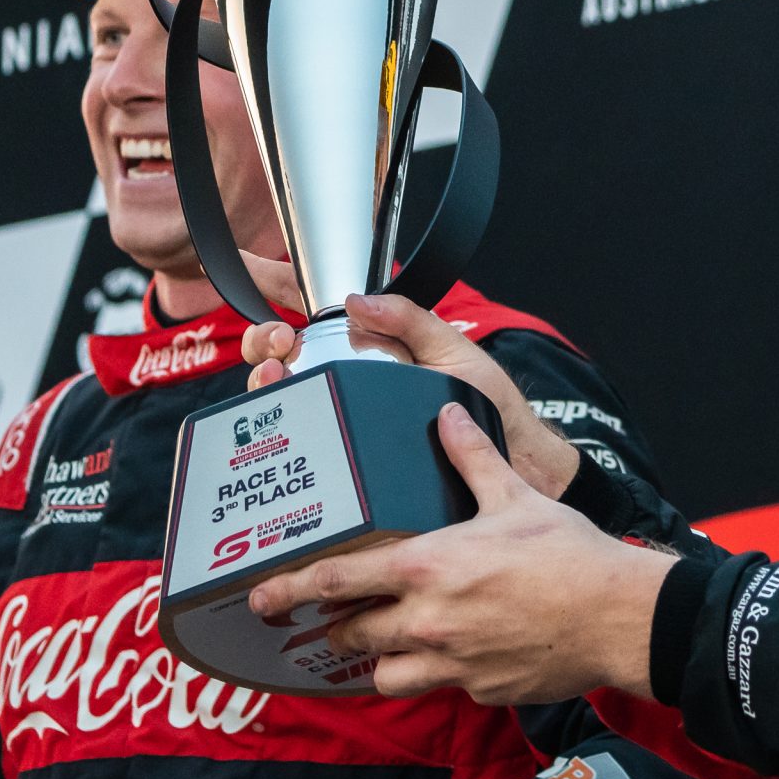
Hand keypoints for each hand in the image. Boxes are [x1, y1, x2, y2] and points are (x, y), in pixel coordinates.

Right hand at [241, 290, 583, 500]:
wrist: (516, 460)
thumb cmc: (487, 405)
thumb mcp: (450, 350)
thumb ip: (409, 319)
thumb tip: (358, 301)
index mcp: (366, 363)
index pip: (305, 342)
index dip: (276, 335)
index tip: (278, 334)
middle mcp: (350, 401)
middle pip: (283, 380)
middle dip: (263, 362)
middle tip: (274, 360)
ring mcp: (351, 439)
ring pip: (288, 423)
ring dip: (267, 405)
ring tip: (274, 394)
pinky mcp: (358, 476)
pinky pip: (315, 468)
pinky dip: (292, 459)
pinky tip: (287, 449)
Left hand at [246, 404, 670, 703]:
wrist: (617, 615)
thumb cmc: (569, 554)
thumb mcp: (517, 497)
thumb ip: (471, 459)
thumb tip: (447, 415)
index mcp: (428, 567)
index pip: (337, 581)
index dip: (291, 589)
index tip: (262, 596)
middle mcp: (428, 621)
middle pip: (351, 634)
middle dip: (338, 628)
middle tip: (334, 621)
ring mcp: (452, 663)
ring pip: (384, 675)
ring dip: (379, 661)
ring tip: (388, 647)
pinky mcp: (480, 691)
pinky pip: (441, 687)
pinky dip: (440, 674)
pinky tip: (460, 655)